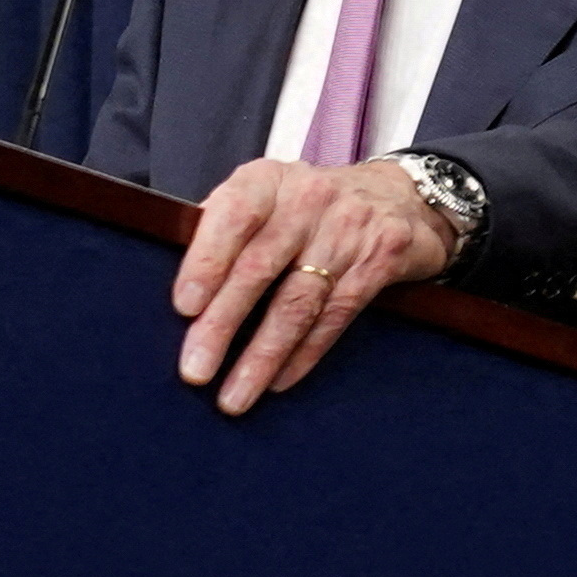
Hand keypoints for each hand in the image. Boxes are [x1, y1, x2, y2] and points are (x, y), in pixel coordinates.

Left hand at [170, 156, 454, 414]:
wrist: (399, 197)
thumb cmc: (308, 207)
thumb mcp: (266, 197)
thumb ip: (223, 228)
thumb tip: (177, 289)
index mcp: (267, 180)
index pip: (233, 216)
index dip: (207, 261)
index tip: (184, 308)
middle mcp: (308, 199)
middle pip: (260, 267)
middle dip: (223, 325)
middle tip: (195, 370)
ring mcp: (348, 229)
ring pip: (298, 302)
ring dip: (262, 355)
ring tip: (234, 395)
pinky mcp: (379, 260)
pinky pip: (335, 316)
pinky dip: (304, 354)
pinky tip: (278, 380)